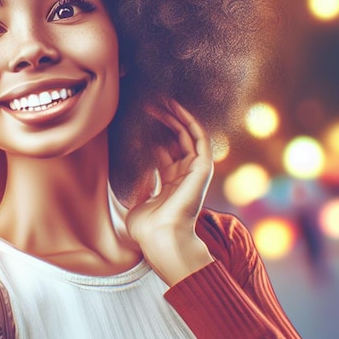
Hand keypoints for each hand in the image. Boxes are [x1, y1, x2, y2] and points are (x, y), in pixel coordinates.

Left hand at [126, 99, 213, 285]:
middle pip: (177, 141)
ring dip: (176, 117)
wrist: (160, 237)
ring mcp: (194, 173)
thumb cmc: (147, 227)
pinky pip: (200, 139)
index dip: (155, 135)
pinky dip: (190, 122)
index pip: (165, 153)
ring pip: (188, 136)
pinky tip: (177, 109)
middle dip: (165, 122)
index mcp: (170, 184)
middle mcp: (184, 176)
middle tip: (151, 105)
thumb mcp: (137, 200)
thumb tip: (137, 167)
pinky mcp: (202, 169)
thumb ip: (140, 183)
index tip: (141, 119)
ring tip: (163, 101)